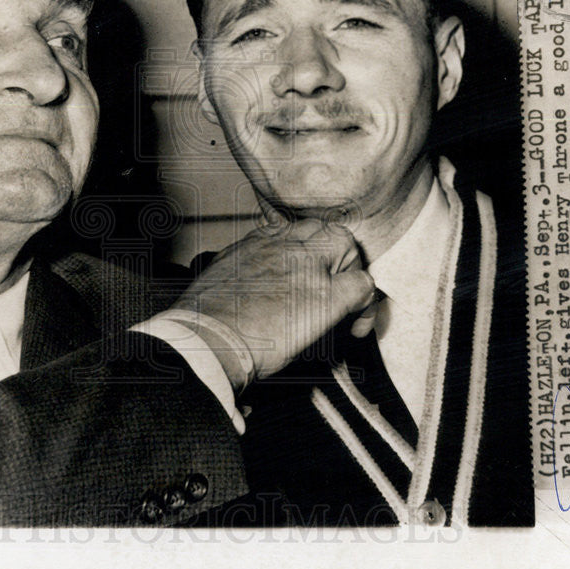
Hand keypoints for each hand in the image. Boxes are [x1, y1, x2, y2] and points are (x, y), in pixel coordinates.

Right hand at [170, 218, 375, 386]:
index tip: (311, 273)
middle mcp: (285, 245)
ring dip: (350, 272)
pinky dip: (365, 305)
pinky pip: (362, 286)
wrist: (206, 339)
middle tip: (333, 287)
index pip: (299, 229)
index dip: (311, 250)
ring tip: (346, 304)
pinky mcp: (325, 296)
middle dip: (336, 255)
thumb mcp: (222, 276)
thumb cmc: (204, 320)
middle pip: (327, 230)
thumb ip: (243, 268)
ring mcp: (307, 266)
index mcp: (258, 240)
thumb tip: (254, 284)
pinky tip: (357, 325)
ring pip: (348, 246)